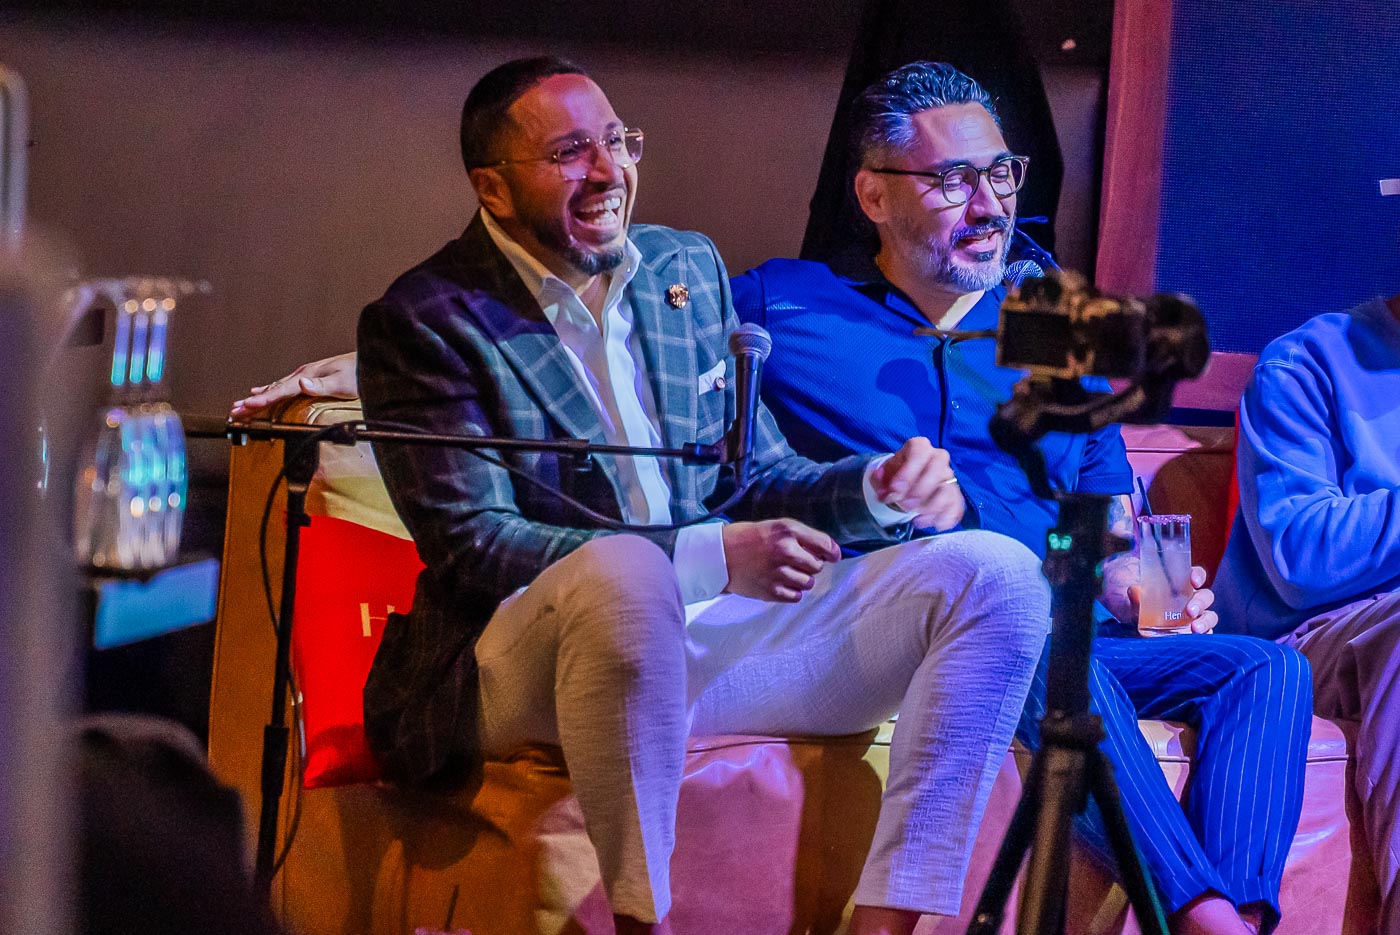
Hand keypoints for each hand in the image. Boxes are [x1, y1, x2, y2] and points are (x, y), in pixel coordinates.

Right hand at [230, 352, 358, 417]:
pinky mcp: (309, 379)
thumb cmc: (360, 373)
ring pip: (275, 389)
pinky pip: (282, 387)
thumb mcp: (342, 382)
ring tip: (240, 406)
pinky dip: (269, 392)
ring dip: (257, 399)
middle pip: (273, 391)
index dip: (263, 400)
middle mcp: (302, 374)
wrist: (370, 362)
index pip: (280, 390)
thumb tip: (301, 383)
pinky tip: (262, 393)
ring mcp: (304, 376)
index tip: (246, 407)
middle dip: (252, 403)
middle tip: (234, 412)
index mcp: (307, 375)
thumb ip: (321, 385)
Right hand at [722, 519, 841, 602]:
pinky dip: (792, 592)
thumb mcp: (775, 526)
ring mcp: (778, 573)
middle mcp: (785, 551)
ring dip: (802, 579)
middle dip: (810, 565)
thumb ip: (802, 536)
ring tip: (786, 573)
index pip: (825, 545)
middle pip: (817, 566)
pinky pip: (796, 596)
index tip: (832, 556)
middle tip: (795, 561)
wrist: (719, 555)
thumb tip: (830, 553)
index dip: (832, 552)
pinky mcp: (770, 591)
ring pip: (808, 583)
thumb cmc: (748, 538)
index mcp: (787, 531)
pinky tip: (780, 583)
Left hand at [869, 437, 964, 530]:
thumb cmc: (897, 475)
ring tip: (916, 519)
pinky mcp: (955, 495)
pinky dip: (948, 517)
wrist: (907, 484)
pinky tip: (936, 525)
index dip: (908, 471)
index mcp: (920, 447)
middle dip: (921, 490)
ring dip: (932, 507)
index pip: (919, 451)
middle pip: (938, 468)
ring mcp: (949, 477)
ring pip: (949, 489)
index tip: (895, 489)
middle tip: (905, 506)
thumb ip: (879, 477)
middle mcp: (938, 458)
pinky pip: (957, 505)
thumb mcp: (884, 473)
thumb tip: (878, 478)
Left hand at [1127, 565, 1217, 633]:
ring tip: (1195, 629)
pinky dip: (1205, 636)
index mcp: (1182, 587)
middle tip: (1190, 611)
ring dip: (1205, 621)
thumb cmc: (1142, 611)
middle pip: (1206, 597)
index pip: (1196, 576)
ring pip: (1210, 616)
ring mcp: (1197, 618)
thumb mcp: (1137, 603)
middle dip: (1200, 602)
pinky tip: (1195, 638)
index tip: (1194, 581)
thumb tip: (1134, 590)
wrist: (1138, 632)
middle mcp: (1193, 600)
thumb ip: (1136, 595)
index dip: (1198, 576)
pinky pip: (1208, 634)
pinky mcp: (1198, 634)